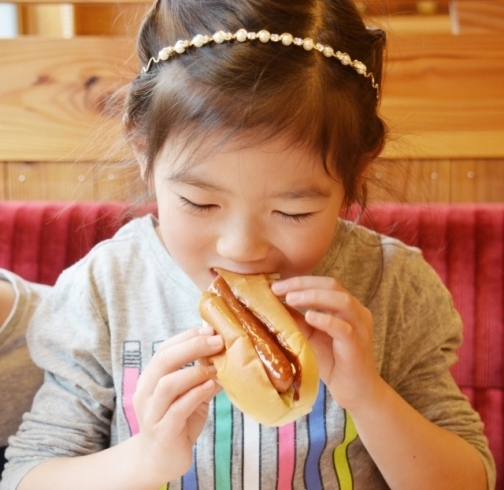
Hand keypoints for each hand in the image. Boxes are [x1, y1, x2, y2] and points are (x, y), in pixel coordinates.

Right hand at [132, 326, 222, 482]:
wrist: (159, 461)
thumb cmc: (177, 422)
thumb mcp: (189, 394)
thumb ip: (201, 376)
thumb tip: (224, 354)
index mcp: (150, 379)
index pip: (164, 349)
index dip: (187, 337)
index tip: (211, 330)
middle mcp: (146, 393)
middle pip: (164, 360)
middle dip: (192, 347)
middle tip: (217, 342)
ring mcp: (151, 413)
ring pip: (167, 383)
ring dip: (195, 371)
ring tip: (216, 368)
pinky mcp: (162, 432)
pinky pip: (177, 409)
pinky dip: (196, 394)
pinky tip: (211, 386)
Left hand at [272, 276, 381, 410]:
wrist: (355, 392)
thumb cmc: (333, 362)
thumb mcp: (310, 336)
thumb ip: (297, 319)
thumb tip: (274, 303)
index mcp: (346, 306)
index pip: (324, 283)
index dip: (300, 281)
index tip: (276, 284)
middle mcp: (357, 312)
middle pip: (332, 286)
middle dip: (303, 284)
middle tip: (278, 288)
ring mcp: (360, 328)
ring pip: (341, 302)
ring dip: (314, 297)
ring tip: (291, 299)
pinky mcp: (357, 346)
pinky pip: (344, 328)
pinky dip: (326, 320)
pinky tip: (309, 316)